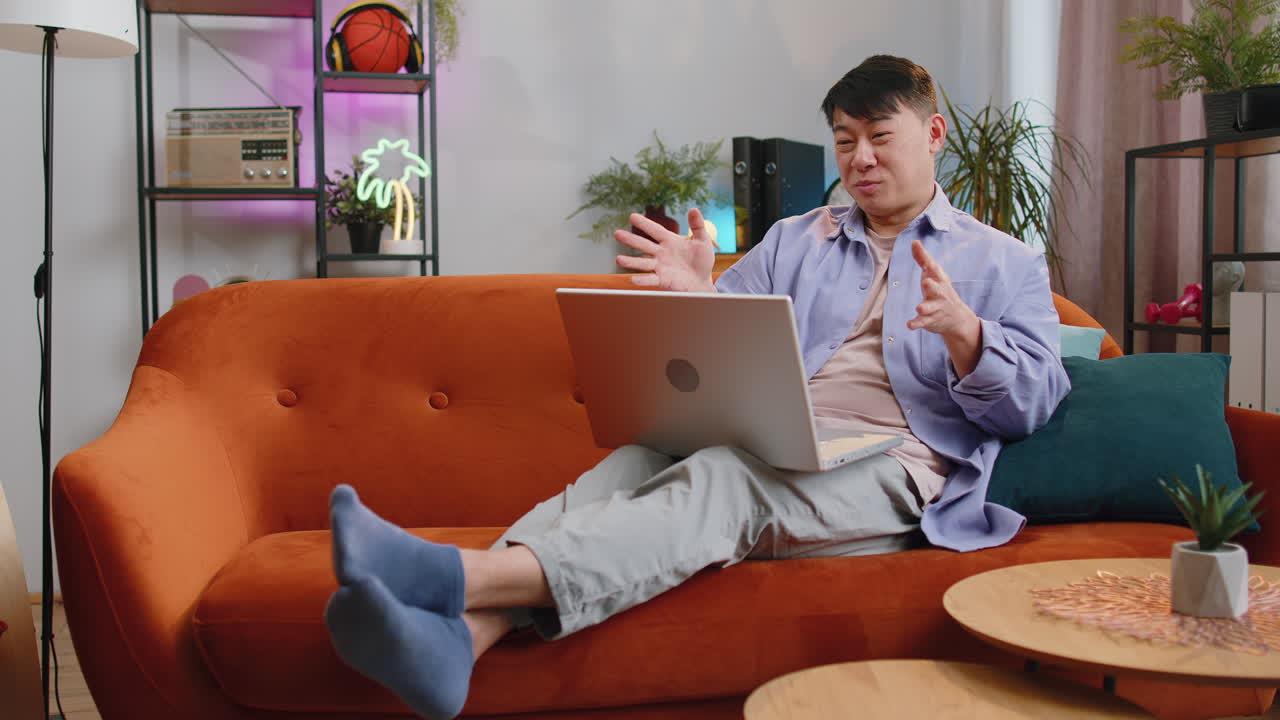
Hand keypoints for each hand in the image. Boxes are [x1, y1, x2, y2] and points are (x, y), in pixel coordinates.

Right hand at [615, 208, 716, 292]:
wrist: (703, 281)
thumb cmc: (702, 260)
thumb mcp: (702, 241)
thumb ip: (697, 226)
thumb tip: (694, 209)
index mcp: (670, 241)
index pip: (655, 230)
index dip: (644, 224)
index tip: (632, 216)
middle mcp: (662, 253)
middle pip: (644, 245)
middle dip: (630, 240)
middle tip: (617, 233)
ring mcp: (661, 267)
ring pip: (643, 263)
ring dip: (631, 261)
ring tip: (618, 259)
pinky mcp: (663, 280)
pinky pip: (651, 279)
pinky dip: (642, 279)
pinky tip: (632, 278)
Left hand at [907, 240, 981, 376]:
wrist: (956, 317)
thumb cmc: (939, 290)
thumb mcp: (933, 274)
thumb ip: (923, 259)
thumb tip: (914, 242)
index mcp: (939, 280)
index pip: (934, 270)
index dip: (928, 262)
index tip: (920, 252)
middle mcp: (939, 293)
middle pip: (936, 289)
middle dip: (932, 286)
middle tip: (926, 282)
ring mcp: (935, 308)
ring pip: (930, 308)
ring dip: (925, 308)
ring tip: (919, 308)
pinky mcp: (930, 320)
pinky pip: (923, 322)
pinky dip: (917, 323)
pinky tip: (909, 325)